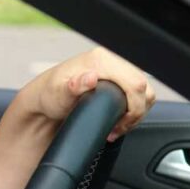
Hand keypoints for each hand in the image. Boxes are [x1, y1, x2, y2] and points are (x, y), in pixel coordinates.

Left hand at [23, 47, 155, 141]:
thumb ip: (73, 86)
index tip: (120, 124)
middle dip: (135, 113)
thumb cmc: (49, 95)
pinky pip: (138, 94)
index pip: (135, 83)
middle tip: (117, 128)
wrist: (45, 99)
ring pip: (144, 92)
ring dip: (136, 112)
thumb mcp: (57, 93)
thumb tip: (90, 78)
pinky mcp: (118, 80)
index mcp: (101, 60)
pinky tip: (118, 120)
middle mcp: (111, 60)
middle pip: (143, 88)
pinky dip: (133, 109)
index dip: (133, 108)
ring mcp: (116, 69)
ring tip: (117, 126)